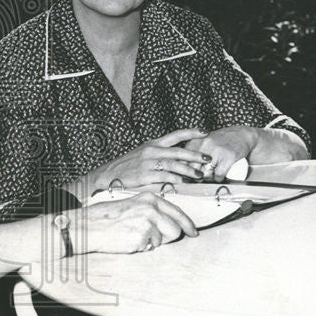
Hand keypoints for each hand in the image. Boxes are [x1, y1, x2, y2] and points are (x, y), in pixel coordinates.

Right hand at [82, 191, 197, 253]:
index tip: (192, 231)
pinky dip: (142, 246)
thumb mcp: (132, 205)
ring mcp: (147, 223)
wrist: (89, 226)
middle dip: (169, 236)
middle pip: (176, 228)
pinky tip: (129, 240)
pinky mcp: (142, 237)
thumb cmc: (107, 217)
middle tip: (156, 239)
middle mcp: (151, 208)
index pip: (177, 211)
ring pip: (166, 239)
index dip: (187, 224)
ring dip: (154, 242)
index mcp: (149, 199)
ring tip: (136, 236)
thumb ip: (151, 210)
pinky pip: (151, 247)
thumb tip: (170, 222)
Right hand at [91, 128, 211, 191]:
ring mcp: (148, 163)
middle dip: (195, 154)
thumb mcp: (142, 154)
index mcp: (152, 144)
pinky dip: (176, 180)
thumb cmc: (126, 167)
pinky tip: (184, 183)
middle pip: (179, 150)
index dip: (190, 133)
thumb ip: (159, 154)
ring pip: (174, 164)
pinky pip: (165, 177)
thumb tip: (178, 159)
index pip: (175, 135)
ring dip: (189, 170)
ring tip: (199, 174)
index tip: (204, 132)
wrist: (108, 175)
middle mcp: (152, 151)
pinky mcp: (145, 175)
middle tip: (207, 158)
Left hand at [184, 126, 256, 181]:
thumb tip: (179, 171)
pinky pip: (218, 175)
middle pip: (193, 170)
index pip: (182, 162)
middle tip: (200, 178)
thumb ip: (189, 153)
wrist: (240, 135)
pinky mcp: (228, 157)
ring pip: (206, 174)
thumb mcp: (201, 142)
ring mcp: (216, 151)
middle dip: (195, 177)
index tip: (185, 176)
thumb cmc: (219, 141)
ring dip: (207, 179)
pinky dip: (218, 179)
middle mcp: (203, 145)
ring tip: (210, 176)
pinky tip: (219, 177)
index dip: (183, 171)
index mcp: (194, 142)